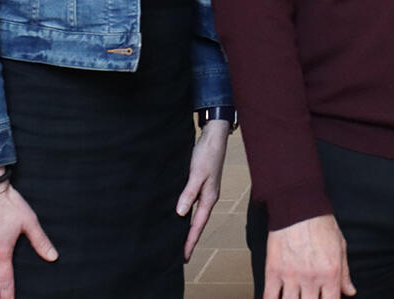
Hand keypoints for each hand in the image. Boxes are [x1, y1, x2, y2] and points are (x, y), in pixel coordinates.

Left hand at [179, 119, 230, 259]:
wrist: (214, 137)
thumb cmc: (207, 154)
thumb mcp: (197, 173)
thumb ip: (189, 193)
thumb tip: (181, 213)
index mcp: (209, 198)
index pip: (198, 225)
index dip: (190, 241)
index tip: (183, 257)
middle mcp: (208, 197)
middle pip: (198, 223)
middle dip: (190, 239)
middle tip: (181, 256)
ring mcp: (205, 191)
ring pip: (196, 215)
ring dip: (188, 228)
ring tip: (179, 241)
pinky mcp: (200, 184)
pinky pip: (193, 205)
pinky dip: (187, 214)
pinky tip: (180, 216)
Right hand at [264, 214, 355, 298]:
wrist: (299, 207)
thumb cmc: (321, 224)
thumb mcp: (340, 247)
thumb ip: (345, 273)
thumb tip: (350, 292)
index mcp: (331, 272)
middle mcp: (312, 278)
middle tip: (309, 298)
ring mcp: (292, 276)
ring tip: (296, 298)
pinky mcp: (274, 271)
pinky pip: (270, 297)